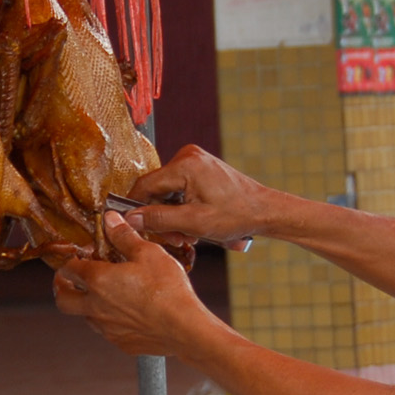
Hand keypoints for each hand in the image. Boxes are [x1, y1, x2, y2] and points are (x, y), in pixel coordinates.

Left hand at [52, 215, 219, 360]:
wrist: (183, 328)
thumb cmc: (167, 289)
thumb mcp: (148, 253)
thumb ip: (124, 236)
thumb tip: (110, 220)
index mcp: (98, 280)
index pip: (69, 268)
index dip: (72, 259)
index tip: (82, 256)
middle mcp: (95, 306)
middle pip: (62, 300)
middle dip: (62, 288)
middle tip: (69, 281)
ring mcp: (107, 328)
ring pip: (84, 316)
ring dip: (87, 305)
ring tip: (103, 295)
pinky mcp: (121, 342)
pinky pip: (107, 331)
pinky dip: (109, 321)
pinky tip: (126, 313)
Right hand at [123, 145, 267, 249]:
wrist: (264, 210)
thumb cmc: (236, 215)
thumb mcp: (194, 223)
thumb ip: (159, 219)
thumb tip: (130, 218)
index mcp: (184, 165)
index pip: (144, 186)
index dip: (136, 209)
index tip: (134, 227)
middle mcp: (187, 156)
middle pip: (155, 190)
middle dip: (161, 217)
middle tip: (175, 238)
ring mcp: (193, 160)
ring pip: (166, 192)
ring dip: (172, 215)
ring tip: (188, 234)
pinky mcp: (198, 167)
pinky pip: (178, 189)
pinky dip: (181, 208)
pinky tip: (192, 223)